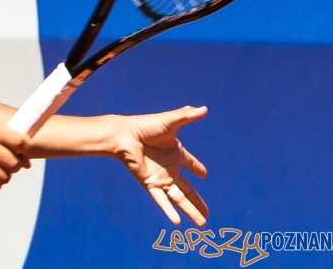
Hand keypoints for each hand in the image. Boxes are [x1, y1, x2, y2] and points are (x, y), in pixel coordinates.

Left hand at [115, 105, 208, 226]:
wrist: (124, 135)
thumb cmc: (145, 126)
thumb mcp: (169, 122)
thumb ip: (187, 116)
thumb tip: (203, 108)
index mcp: (176, 153)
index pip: (191, 163)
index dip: (197, 167)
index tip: (204, 174)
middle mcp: (170, 168)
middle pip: (188, 189)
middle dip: (198, 202)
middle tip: (208, 214)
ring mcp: (161, 177)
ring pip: (179, 198)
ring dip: (190, 211)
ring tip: (202, 224)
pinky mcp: (150, 183)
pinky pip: (162, 200)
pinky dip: (169, 211)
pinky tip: (177, 222)